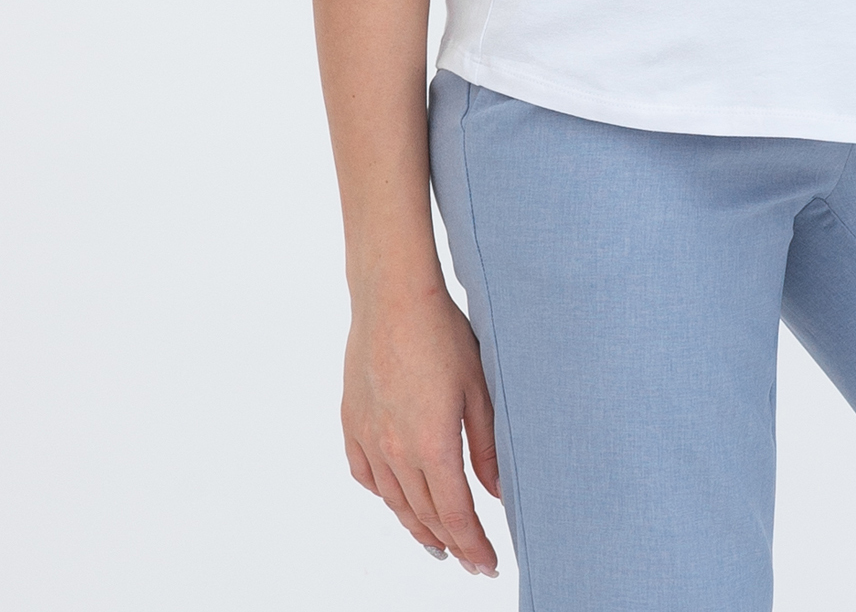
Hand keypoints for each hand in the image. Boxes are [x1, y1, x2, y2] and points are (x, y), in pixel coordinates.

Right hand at [343, 286, 501, 572]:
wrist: (392, 297)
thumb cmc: (441, 334)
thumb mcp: (478, 389)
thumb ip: (487, 447)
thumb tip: (496, 492)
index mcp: (432, 445)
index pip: (456, 515)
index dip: (473, 546)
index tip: (488, 564)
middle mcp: (396, 450)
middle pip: (425, 515)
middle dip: (451, 543)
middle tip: (470, 560)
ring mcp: (369, 438)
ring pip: (394, 501)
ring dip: (417, 527)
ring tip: (437, 543)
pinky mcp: (352, 422)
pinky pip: (366, 475)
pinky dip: (384, 494)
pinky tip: (396, 498)